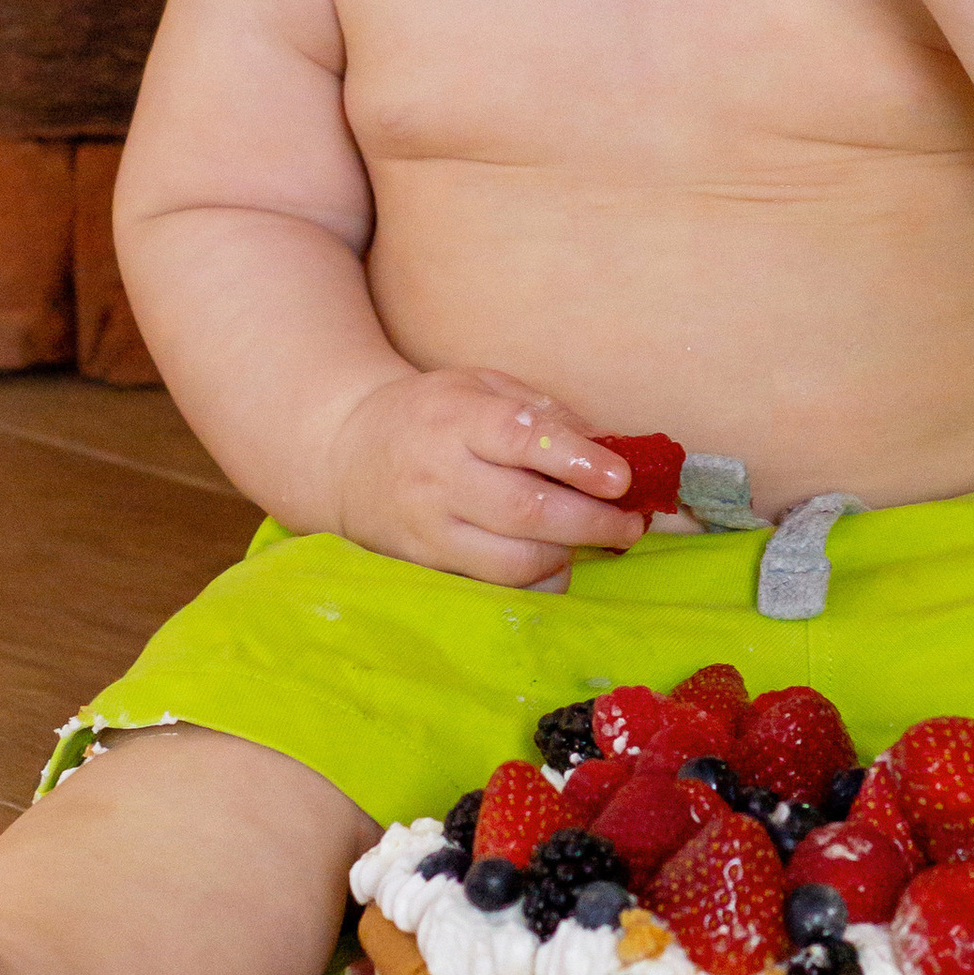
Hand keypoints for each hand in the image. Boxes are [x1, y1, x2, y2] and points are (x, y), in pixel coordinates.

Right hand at [323, 367, 640, 588]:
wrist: (343, 453)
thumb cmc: (431, 415)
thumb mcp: (479, 386)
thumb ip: (542, 410)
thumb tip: (605, 447)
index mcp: (455, 417)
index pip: (519, 439)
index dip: (576, 460)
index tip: (621, 477)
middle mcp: (438, 476)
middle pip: (525, 510)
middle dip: (592, 522)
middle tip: (630, 523)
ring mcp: (428, 529)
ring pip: (512, 561)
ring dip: (568, 555)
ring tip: (598, 539)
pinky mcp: (425, 567)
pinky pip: (494, 588)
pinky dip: (537, 580)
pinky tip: (554, 560)